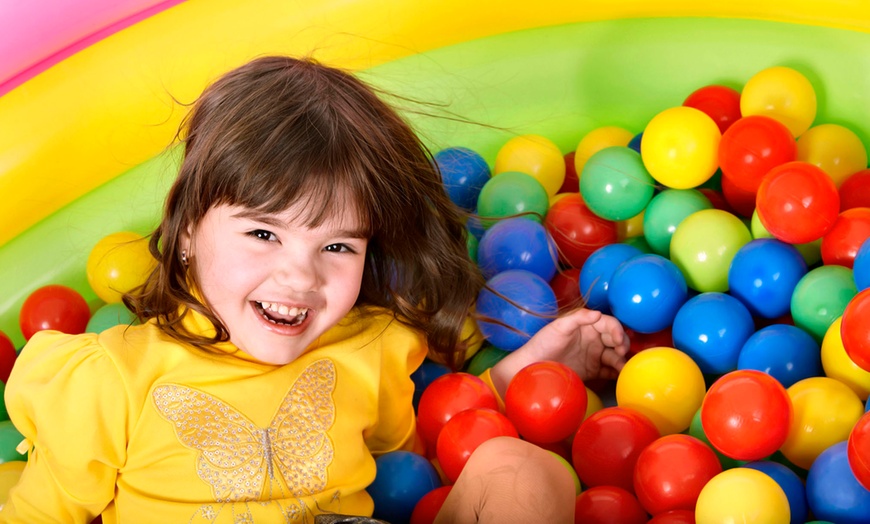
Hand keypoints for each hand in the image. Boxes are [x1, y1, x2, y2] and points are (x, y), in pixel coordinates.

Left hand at [489, 308, 629, 397]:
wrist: (533, 366)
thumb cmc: (543, 343)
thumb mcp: (559, 327)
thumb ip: (578, 318)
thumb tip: (598, 313)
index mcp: (587, 326)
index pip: (609, 324)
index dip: (617, 330)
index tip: (618, 340)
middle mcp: (593, 339)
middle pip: (616, 339)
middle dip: (622, 345)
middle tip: (621, 353)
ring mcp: (594, 355)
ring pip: (614, 356)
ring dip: (621, 360)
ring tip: (623, 368)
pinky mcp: (593, 371)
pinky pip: (609, 371)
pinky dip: (616, 373)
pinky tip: (619, 376)